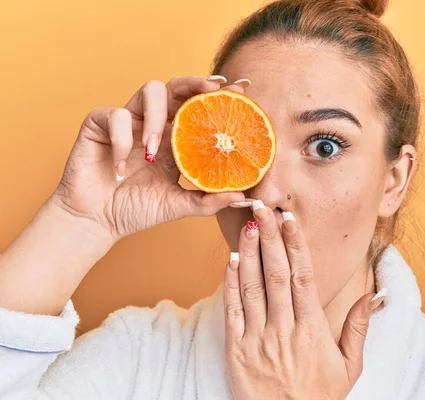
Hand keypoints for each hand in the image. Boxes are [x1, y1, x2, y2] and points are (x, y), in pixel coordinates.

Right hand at [52, 76, 245, 239]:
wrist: (98, 222)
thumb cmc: (137, 210)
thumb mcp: (179, 206)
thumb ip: (208, 201)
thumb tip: (243, 197)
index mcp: (175, 139)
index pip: (199, 109)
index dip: (219, 96)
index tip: (242, 89)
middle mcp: (155, 124)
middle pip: (177, 87)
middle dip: (195, 83)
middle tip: (212, 88)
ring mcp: (129, 122)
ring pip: (149, 91)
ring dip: (157, 117)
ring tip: (154, 149)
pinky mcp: (99, 124)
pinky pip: (114, 116)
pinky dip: (121, 140)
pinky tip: (120, 168)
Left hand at [223, 203, 384, 399]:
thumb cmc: (319, 397)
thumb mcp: (349, 367)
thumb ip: (357, 328)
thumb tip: (372, 296)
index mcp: (312, 330)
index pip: (303, 278)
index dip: (296, 246)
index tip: (290, 221)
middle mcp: (285, 329)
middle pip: (276, 274)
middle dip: (270, 238)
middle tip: (263, 208)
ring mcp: (258, 339)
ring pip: (253, 287)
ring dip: (250, 254)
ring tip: (248, 226)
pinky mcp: (237, 350)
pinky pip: (232, 311)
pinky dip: (231, 284)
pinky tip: (230, 261)